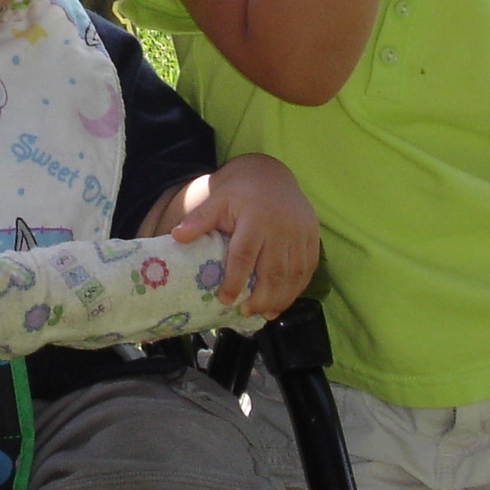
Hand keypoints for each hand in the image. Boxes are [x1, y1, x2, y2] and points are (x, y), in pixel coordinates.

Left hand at [167, 152, 320, 317]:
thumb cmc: (239, 194)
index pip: (244, 255)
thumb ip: (199, 219)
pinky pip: (307, 268)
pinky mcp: (312, 237)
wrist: (271, 176)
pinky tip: (283, 301)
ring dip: (281, 298)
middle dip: (261, 297)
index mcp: (255, 218)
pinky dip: (297, 288)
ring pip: (293, 274)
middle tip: (246, 312)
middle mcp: (281, 227)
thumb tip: (176, 236)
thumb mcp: (217, 200)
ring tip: (265, 313)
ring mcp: (300, 233)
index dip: (235, 280)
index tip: (225, 300)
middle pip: (273, 270)